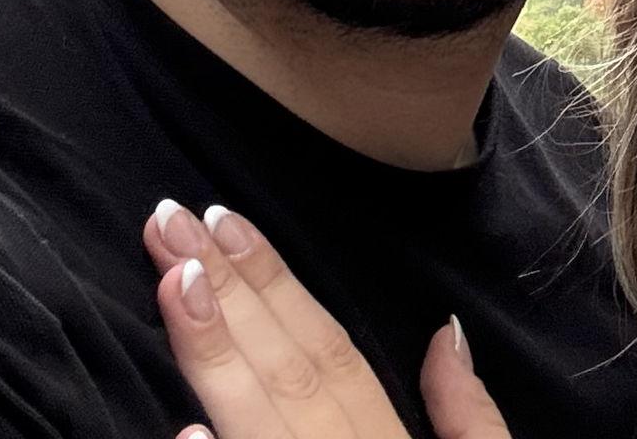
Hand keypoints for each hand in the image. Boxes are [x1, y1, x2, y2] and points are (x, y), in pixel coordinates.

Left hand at [146, 198, 510, 438]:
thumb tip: (447, 331)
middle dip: (232, 290)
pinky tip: (184, 433)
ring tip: (173, 281)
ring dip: (216, 355)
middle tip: (169, 219)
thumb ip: (467, 413)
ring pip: (261, 424)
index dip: (278, 284)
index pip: (329, 351)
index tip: (225, 220)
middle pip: (290, 371)